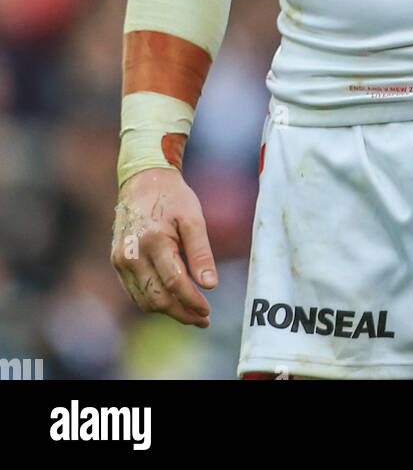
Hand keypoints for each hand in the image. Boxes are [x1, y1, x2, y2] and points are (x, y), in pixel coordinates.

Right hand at [111, 168, 217, 327]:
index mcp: (154, 241)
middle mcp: (132, 254)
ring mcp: (121, 260)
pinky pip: (134, 291)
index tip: (207, 311)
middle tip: (202, 318)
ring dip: (167, 311)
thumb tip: (210, 286)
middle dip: (181, 313)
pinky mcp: (117, 261)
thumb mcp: (193, 218)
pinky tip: (172, 300)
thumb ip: (201, 252)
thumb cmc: (172, 197)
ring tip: (190, 313)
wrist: (143, 180)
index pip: (175, 283)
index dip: (192, 302)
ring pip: (144, 300)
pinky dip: (153, 300)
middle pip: (157, 298)